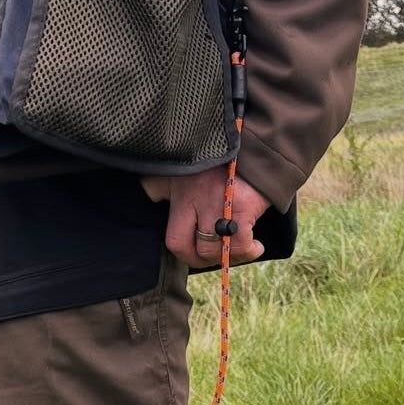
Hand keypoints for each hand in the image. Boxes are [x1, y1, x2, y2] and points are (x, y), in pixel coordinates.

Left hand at [142, 167, 270, 267]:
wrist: (253, 145)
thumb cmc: (216, 160)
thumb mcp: (181, 167)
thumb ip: (161, 183)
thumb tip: (147, 193)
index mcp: (182, 194)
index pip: (175, 241)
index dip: (185, 254)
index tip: (195, 252)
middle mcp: (199, 199)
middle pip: (196, 250)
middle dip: (205, 259)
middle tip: (214, 255)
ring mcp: (222, 202)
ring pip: (218, 251)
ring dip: (229, 257)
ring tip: (235, 250)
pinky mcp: (245, 205)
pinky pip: (242, 243)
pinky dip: (250, 251)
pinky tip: (256, 246)